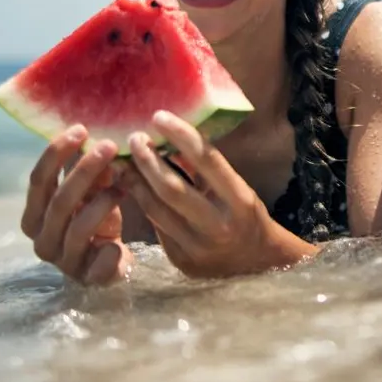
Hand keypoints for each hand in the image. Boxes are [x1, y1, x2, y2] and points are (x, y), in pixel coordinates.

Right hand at [21, 125, 131, 285]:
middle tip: (110, 146)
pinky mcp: (86, 279)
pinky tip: (118, 243)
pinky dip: (109, 251)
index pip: (38, 181)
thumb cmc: (96, 220)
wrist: (111, 264)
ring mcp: (62, 261)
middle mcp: (41, 239)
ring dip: (103, 202)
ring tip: (126, 184)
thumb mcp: (92, 192)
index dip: (55, 153)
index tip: (80, 129)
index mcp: (34, 216)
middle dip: (85, 170)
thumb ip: (89, 170)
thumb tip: (96, 135)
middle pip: (59, 201)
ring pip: (78, 228)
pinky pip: (97, 262)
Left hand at [120, 111, 314, 276]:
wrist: (258, 264)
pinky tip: (133, 188)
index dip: (180, 135)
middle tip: (134, 139)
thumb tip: (171, 140)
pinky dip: (144, 204)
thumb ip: (206, 171)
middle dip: (147, 160)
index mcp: (239, 201)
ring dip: (136, 183)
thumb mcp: (237, 189)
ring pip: (156, 210)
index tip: (159, 116)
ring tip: (124, 162)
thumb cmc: (247, 217)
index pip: (206, 160)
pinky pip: (157, 227)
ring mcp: (197, 248)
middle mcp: (218, 226)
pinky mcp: (180, 261)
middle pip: (172, 188)